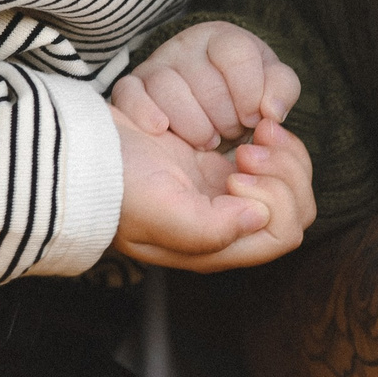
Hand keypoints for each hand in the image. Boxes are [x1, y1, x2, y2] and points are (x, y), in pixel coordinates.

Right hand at [113, 110, 314, 271]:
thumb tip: (258, 219)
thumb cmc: (115, 186)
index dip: (274, 198)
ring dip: (284, 154)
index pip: (283, 233)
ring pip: (289, 184)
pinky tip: (254, 129)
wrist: (82, 155)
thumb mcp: (156, 212)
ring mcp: (226, 198)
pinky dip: (274, 142)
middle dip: (285, 173)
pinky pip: (273, 161)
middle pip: (295, 210)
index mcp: (214, 248)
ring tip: (257, 134)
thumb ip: (208, 229)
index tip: (235, 170)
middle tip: (249, 147)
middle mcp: (227, 228)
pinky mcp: (219, 170)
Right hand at [114, 22, 299, 148]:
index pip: (235, 52)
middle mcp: (184, 47)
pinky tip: (161, 130)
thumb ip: (281, 91)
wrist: (204, 104)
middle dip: (224, 116)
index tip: (256, 118)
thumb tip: (272, 112)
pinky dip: (144, 112)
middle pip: (204, 79)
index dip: (249, 90)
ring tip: (207, 141)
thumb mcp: (269, 86)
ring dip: (193, 124)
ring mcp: (155, 66)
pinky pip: (128, 94)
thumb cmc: (240, 96)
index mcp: (221, 39)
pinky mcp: (130, 88)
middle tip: (231, 133)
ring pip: (167, 89)